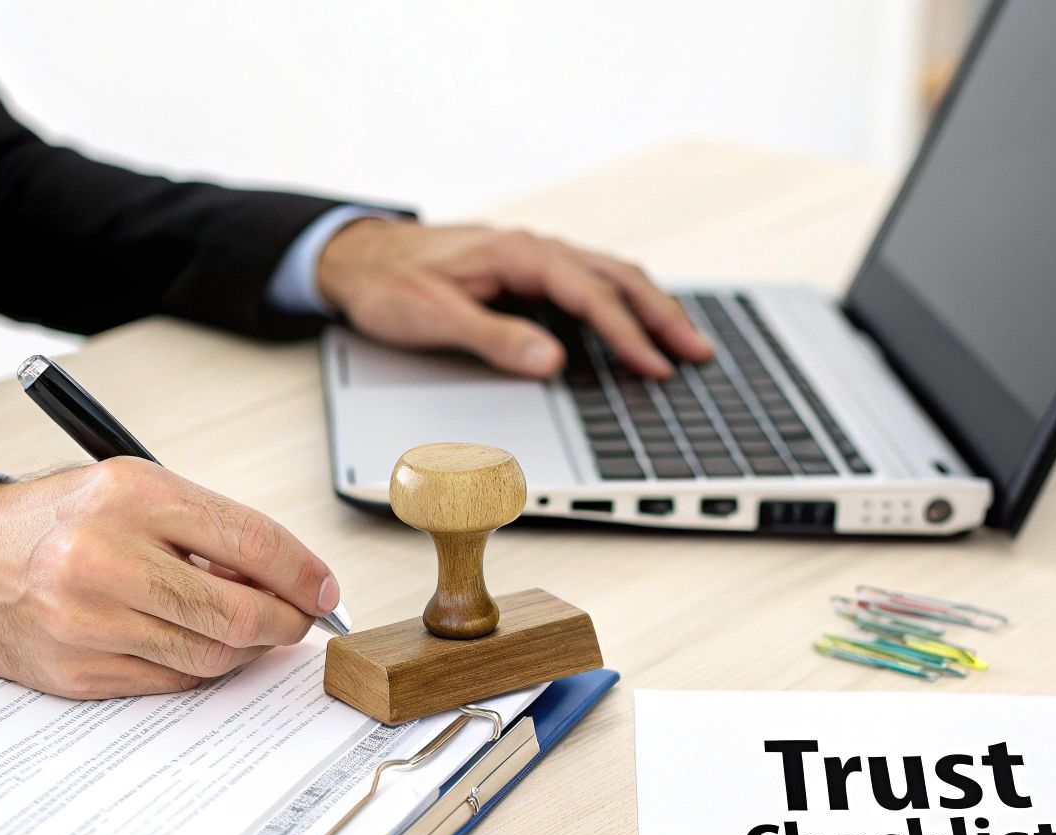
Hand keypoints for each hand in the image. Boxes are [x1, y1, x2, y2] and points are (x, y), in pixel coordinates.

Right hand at [0, 458, 337, 698]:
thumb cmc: (56, 520)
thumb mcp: (131, 491)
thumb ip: (206, 529)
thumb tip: (288, 578)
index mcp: (130, 496)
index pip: (250, 540)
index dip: (303, 572)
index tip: (326, 590)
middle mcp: (105, 557)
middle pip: (238, 611)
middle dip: (285, 622)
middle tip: (299, 621)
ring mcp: (87, 620)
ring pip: (210, 655)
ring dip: (246, 649)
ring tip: (248, 630)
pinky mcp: (75, 670)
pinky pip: (170, 681)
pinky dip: (199, 668)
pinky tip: (198, 646)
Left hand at [316, 219, 712, 379]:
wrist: (357, 257)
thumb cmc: (389, 284)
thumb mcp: (433, 317)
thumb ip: (494, 339)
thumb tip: (551, 360)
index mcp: (517, 254)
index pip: (590, 293)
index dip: (627, 333)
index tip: (655, 366)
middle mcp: (534, 247)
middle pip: (616, 276)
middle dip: (661, 316)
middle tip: (698, 353)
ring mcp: (534, 256)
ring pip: (610, 275)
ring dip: (649, 308)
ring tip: (683, 342)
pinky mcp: (529, 270)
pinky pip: (591, 281)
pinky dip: (623, 303)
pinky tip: (636, 326)